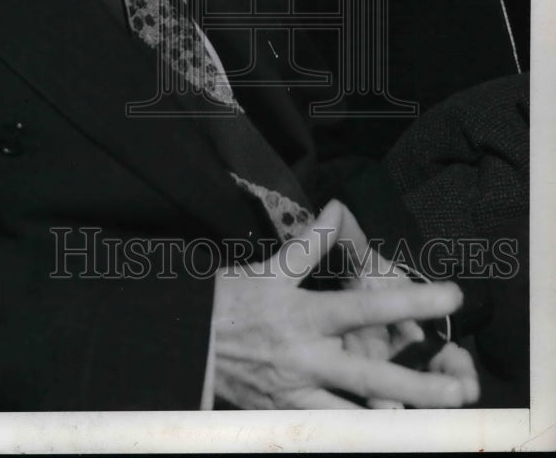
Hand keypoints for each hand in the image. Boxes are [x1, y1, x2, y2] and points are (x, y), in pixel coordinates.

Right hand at [212, 200, 478, 408]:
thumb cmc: (229, 300)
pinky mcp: (285, 415)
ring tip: (432, 425)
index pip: (366, 308)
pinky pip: (327, 431)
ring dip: (393, 421)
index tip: (450, 296)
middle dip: (418, 384)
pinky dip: (353, 434)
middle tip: (459, 390)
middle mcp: (306, 358)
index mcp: (304, 316)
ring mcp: (296, 393)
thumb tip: (337, 208)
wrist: (184, 341)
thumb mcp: (269, 267)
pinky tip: (382, 434)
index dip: (411, 302)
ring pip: (354, 416)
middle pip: (371, 377)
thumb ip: (310, 243)